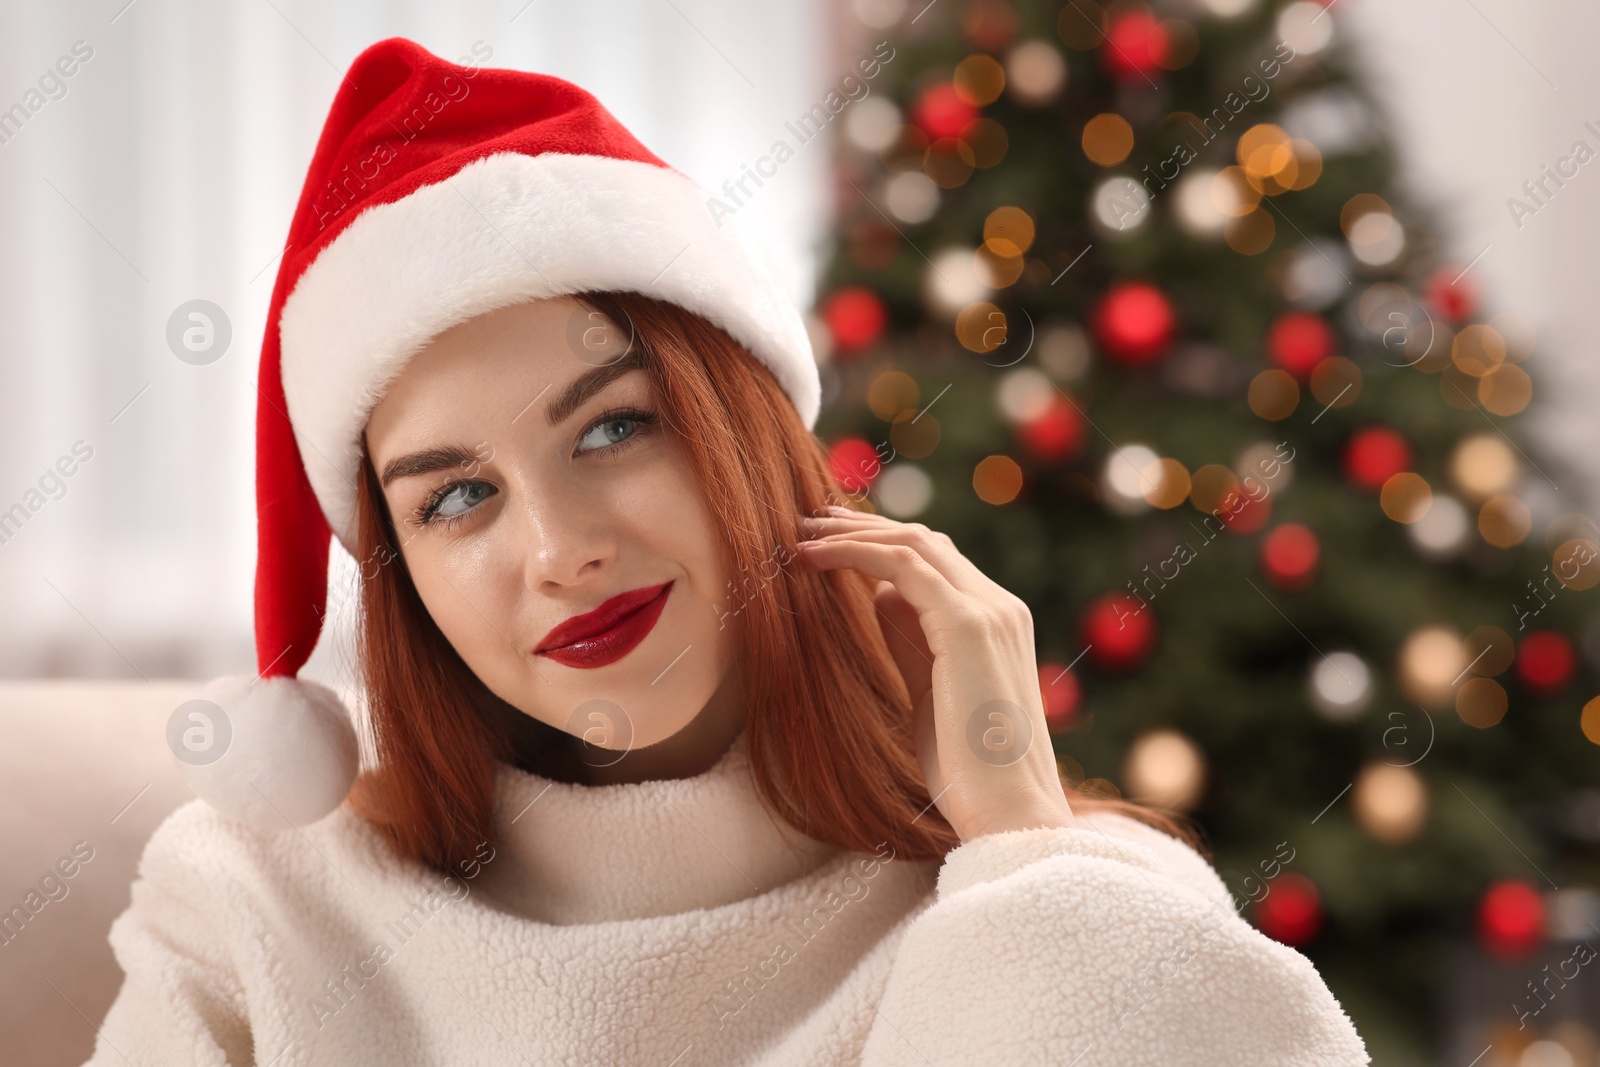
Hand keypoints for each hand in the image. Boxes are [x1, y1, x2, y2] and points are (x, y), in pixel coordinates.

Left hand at [795, 504, 1074, 842]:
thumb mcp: (932, 695)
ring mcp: (988, 612)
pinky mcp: (966, 625)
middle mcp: (1000, 608)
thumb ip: (913, 643)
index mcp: (999, 624)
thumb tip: (882, 598)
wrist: (1010, 814)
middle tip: (809, 523)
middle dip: (863, 528)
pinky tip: (814, 559)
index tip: (832, 547)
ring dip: (852, 534)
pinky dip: (854, 554)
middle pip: (926, 543)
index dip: (883, 547)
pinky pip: (903, 567)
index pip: (939, 564)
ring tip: (802, 535)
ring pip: (913, 545)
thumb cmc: (970, 774)